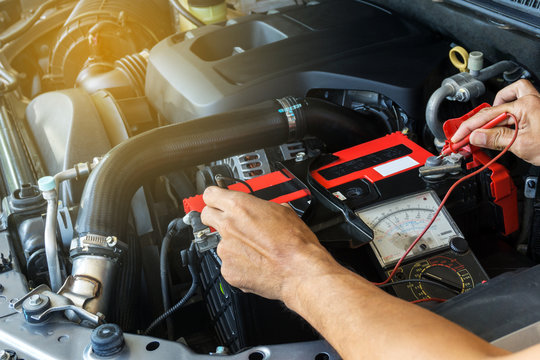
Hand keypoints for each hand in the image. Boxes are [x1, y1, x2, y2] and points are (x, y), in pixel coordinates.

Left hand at [200, 186, 339, 304]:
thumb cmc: (295, 242)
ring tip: (255, 250)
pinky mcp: (228, 270)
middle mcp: (228, 226)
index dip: (214, 197)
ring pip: (221, 242)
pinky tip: (255, 263)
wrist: (300, 270)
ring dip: (233, 244)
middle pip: (207, 216)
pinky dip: (238, 263)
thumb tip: (261, 210)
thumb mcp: (282, 211)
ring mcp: (225, 249)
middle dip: (216, 217)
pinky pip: (228, 263)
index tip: (217, 200)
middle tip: (231, 223)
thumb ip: (262, 208)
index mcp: (239, 206)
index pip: (210, 194)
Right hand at [450, 80, 539, 164]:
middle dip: (481, 120)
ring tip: (489, 127)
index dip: (468, 128)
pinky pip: (518, 105)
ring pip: (509, 97)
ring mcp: (536, 105)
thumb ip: (495, 139)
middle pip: (495, 105)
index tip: (458, 137)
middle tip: (471, 135)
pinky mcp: (538, 113)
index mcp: (525, 105)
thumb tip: (475, 136)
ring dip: (496, 110)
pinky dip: (508, 114)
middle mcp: (531, 100)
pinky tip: (504, 128)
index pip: (487, 115)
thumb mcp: (521, 145)